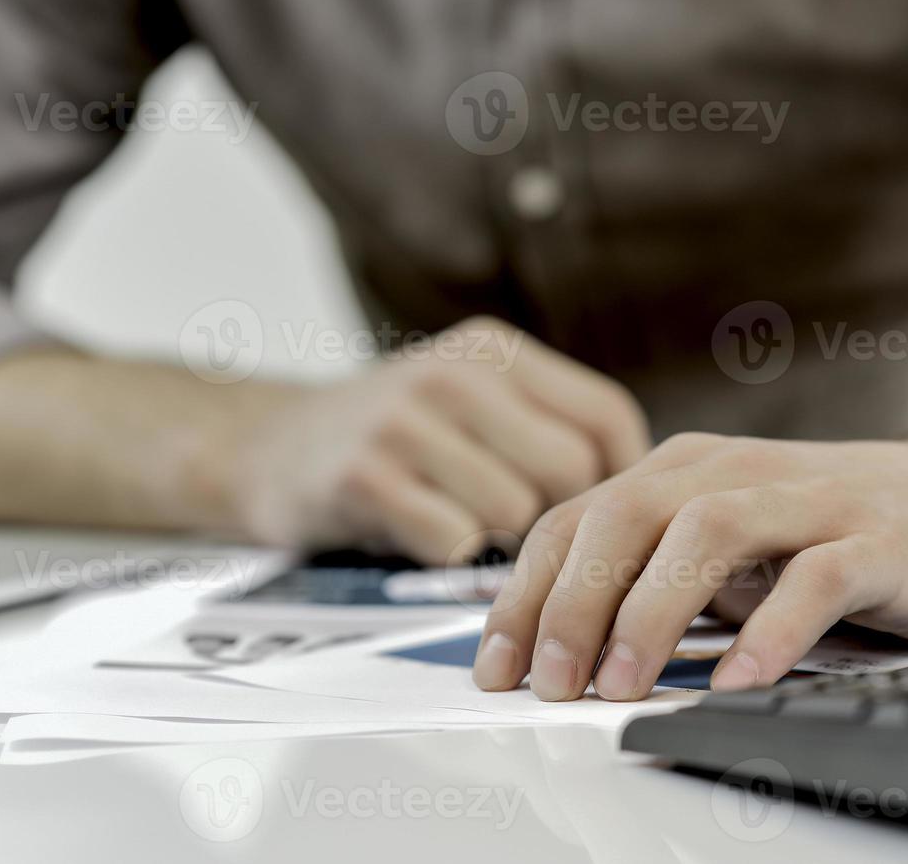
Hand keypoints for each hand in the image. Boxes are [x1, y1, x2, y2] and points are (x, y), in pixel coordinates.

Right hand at [206, 317, 649, 562]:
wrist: (266, 447)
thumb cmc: (393, 438)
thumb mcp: (471, 400)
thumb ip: (545, 424)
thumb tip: (642, 492)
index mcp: (495, 352)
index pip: (606, 416)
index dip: (622, 479)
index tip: (606, 518)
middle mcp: (454, 374)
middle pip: (571, 469)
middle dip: (561, 520)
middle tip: (528, 539)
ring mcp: (406, 421)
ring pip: (517, 512)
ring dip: (500, 544)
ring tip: (466, 530)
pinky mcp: (364, 475)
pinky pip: (453, 539)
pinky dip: (449, 556)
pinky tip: (426, 539)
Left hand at [472, 432, 907, 699]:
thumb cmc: (834, 533)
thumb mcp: (727, 551)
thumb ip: (655, 578)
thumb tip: (560, 648)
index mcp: (684, 473)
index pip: (578, 519)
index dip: (526, 592)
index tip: (496, 665)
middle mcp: (735, 472)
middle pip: (628, 517)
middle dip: (573, 601)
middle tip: (549, 682)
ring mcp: (808, 499)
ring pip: (708, 532)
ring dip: (653, 609)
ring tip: (622, 684)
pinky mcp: (877, 538)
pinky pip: (817, 577)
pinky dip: (773, 628)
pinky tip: (740, 680)